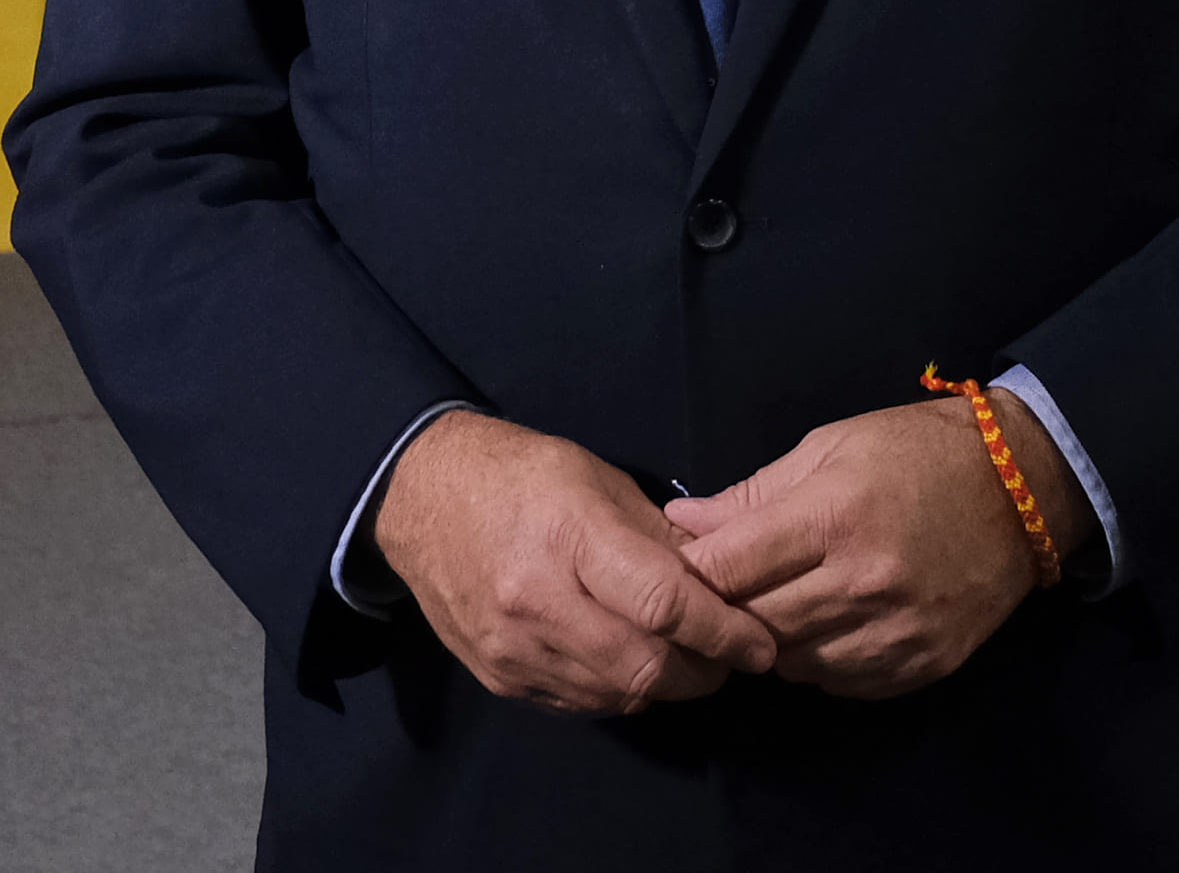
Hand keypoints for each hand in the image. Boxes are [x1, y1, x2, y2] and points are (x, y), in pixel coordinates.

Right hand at [371, 412, 782, 715]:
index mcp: (570, 537)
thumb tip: (723, 582)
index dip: (724, 631)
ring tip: (690, 660)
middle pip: (646, 667)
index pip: (664, 604)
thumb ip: (661, 539)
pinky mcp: (500, 679)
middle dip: (705, 671)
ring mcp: (514, 650)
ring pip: (618, 695)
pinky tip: (632, 662)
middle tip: (732, 657)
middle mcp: (538, 602)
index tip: (760, 643)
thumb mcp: (598, 479)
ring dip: (666, 685)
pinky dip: (620, 690)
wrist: (417, 498)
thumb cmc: (519, 474)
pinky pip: (581, 703)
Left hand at [663, 394, 1083, 698]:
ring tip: (777, 605)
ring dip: (772, 640)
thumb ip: (754, 494)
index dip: (694, 571)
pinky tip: (824, 626)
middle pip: (755, 624)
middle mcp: (863, 584)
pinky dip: (818, 661)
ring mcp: (895, 633)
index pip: (729, 569)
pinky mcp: (921, 666)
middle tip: (727, 592)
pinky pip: (839, 683)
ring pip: (792, 663)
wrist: (1021, 490)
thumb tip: (684, 526)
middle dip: (728, 610)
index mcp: (834, 517)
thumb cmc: (915, 453)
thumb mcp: (829, 447)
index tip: (683, 566)